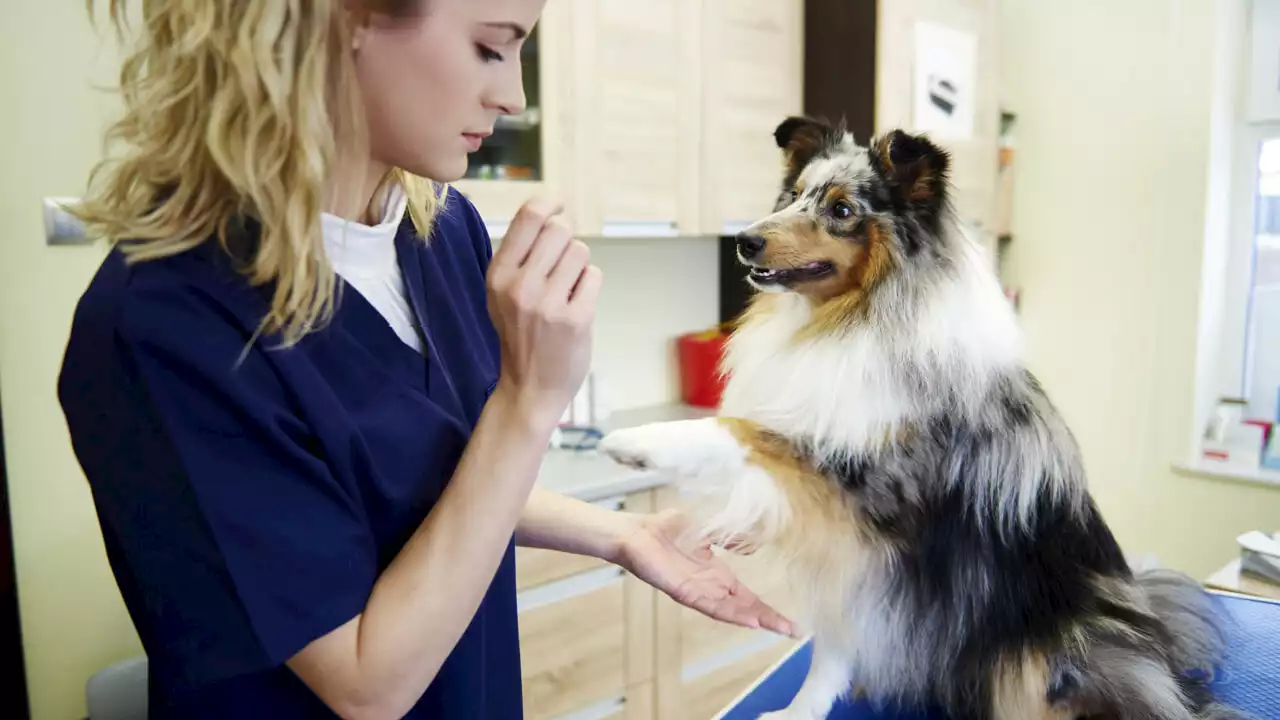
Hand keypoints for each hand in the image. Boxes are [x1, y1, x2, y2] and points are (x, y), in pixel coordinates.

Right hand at [486, 199, 601, 425]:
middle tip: (562, 265)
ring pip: (580, 251)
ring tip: (566, 290)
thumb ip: (520, 256)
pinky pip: (593, 277)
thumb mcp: (502, 293)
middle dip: (567, 241)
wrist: (529, 389)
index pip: (529, 216)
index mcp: (498, 275)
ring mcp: (548, 303)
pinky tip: (576, 306)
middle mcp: (520, 286)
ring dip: (579, 266)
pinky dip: (589, 287)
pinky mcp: (576, 318)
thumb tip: (550, 213)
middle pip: (560, 229)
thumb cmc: (520, 335)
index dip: (550, 204)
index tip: (558, 208)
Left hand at [617, 509, 797, 637]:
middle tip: (794, 632)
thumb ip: (730, 539)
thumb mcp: (708, 531)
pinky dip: (730, 612)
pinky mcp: (683, 590)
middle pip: (744, 608)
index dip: (768, 609)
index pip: (747, 596)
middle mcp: (709, 587)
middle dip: (769, 620)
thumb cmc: (667, 530)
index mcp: (716, 575)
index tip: (790, 621)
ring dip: (754, 619)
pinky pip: (709, 604)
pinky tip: (747, 618)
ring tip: (777, 628)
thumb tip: (753, 547)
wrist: (637, 532)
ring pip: (730, 610)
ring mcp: (697, 591)